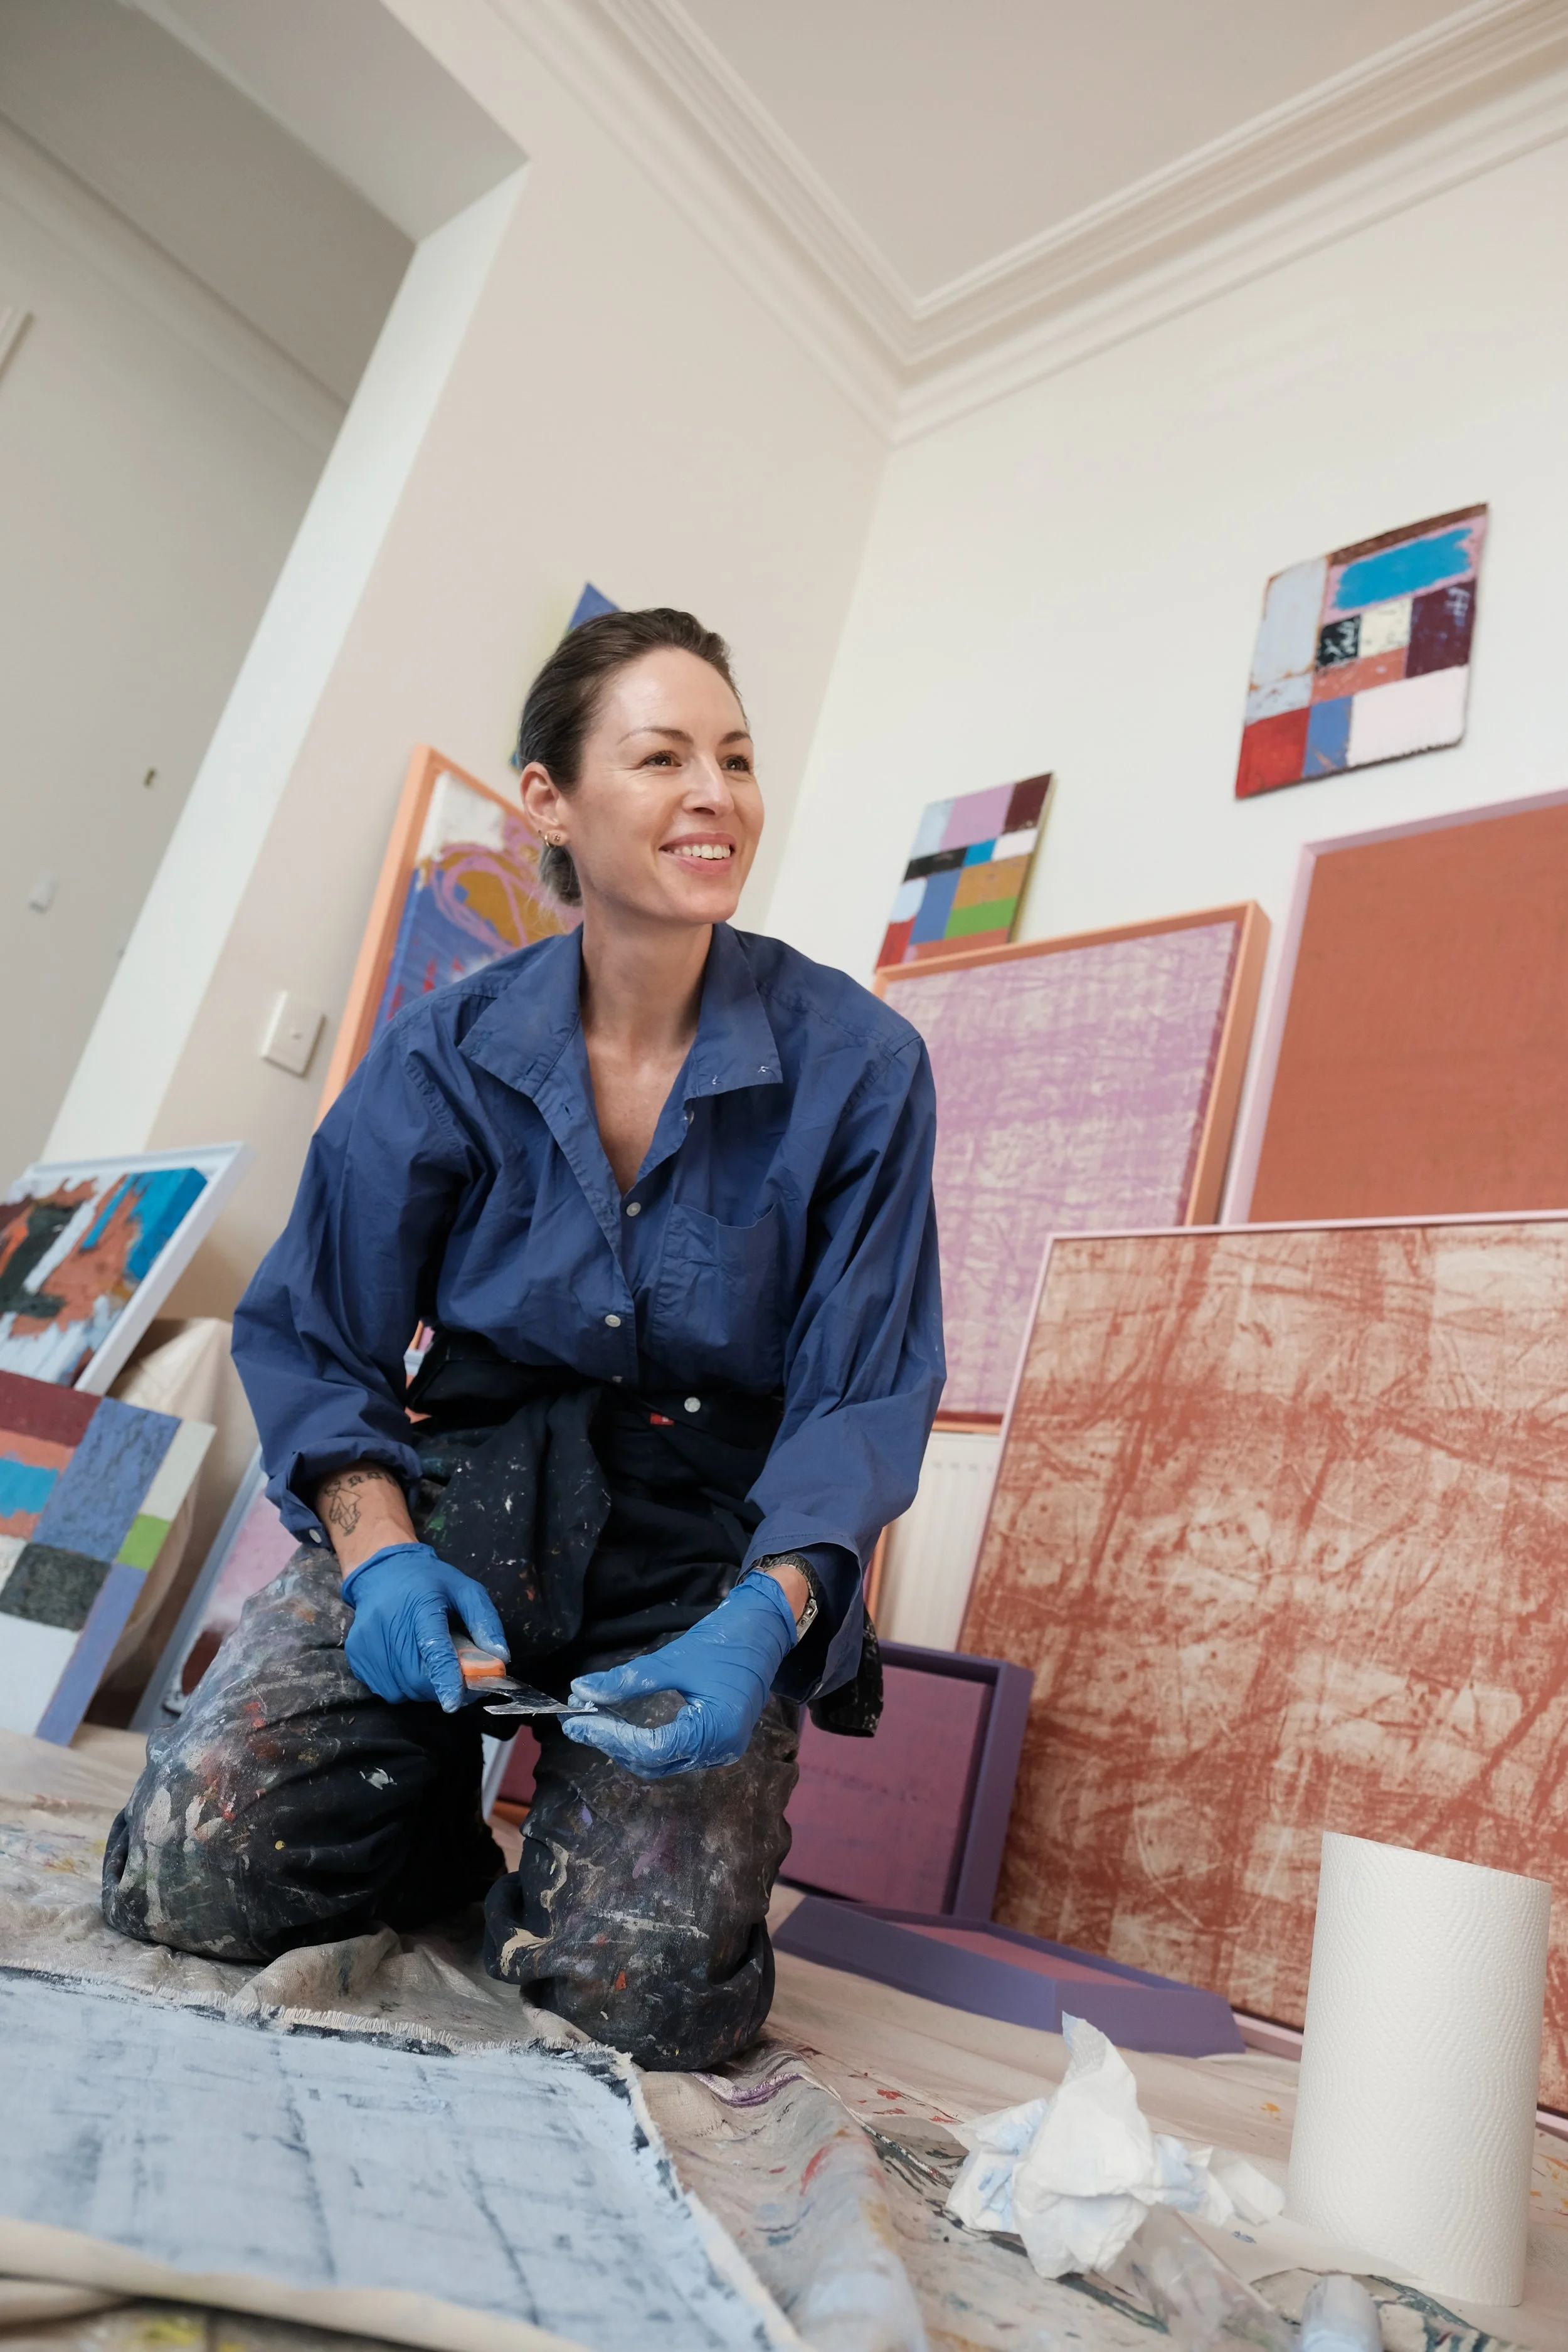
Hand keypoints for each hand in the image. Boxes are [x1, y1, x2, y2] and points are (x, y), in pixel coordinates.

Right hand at [341, 1541, 508, 1711]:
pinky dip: (403, 1688)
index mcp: (421, 1604)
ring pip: (401, 1689)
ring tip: (431, 1668)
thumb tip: (500, 1658)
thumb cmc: (430, 1583)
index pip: (433, 1646)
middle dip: (441, 1688)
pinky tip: (409, 1665)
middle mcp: (389, 1623)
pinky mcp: (356, 1655)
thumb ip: (485, 1622)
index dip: (445, 1677)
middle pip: (417, 1675)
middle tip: (458, 1685)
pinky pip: (385, 1689)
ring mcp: (368, 1641)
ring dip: (424, 1690)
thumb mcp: (466, 1590)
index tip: (454, 1701)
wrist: (382, 1572)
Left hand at [563, 1573, 797, 1777]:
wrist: (764, 1630)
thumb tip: (581, 1690)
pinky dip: (646, 1744)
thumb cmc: (724, 1641)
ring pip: (662, 1763)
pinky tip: (624, 1727)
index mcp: (714, 1730)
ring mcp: (720, 1750)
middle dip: (612, 1743)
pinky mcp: (717, 1743)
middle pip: (653, 1762)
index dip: (610, 1736)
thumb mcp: (673, 1659)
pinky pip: (675, 1754)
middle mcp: (719, 1750)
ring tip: (595, 1722)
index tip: (577, 1720)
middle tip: (576, 1721)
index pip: (651, 1748)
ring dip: (626, 1746)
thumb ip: (627, 1679)